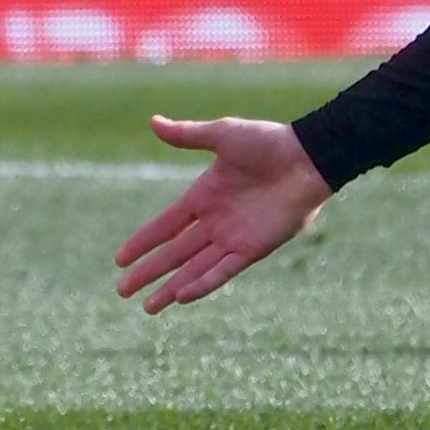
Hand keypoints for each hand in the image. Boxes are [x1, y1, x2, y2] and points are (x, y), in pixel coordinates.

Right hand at [114, 116, 330, 312]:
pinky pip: (223, 270)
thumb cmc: (269, 143)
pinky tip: (181, 297)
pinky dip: (203, 283)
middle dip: (148, 272)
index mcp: (205, 195)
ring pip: (194, 268)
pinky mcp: (254, 248)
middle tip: (122, 291)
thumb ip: (188, 135)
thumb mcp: (222, 135)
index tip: (120, 259)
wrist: (309, 158)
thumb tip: (153, 121)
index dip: (143, 241)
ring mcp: (234, 237)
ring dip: (171, 287)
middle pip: (174, 253)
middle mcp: (216, 221)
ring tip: (147, 308)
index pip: (166, 225)